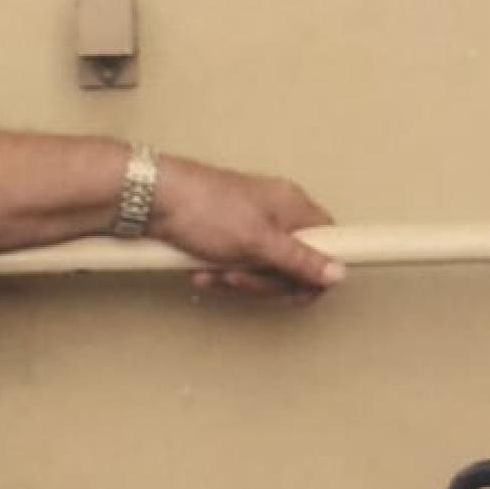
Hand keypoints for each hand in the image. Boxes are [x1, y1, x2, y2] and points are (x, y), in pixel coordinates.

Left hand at [148, 156, 340, 296]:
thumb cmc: (203, 208)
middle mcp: (277, 213)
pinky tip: (202, 272)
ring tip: (214, 274)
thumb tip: (338, 272)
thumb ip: (301, 260)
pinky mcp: (227, 235)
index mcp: (293, 207)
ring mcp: (251, 224)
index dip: (314, 274)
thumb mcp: (258, 242)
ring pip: (262, 270)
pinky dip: (221, 273)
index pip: (328, 244)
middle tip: (240, 279)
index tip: (293, 289)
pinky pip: (236, 265)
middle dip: (265, 282)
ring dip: (238, 280)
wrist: (151, 199)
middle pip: (293, 265)